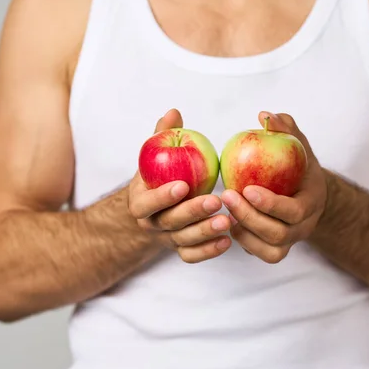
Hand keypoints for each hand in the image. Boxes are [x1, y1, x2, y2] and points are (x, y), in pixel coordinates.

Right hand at [127, 109, 231, 262]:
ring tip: (228, 221)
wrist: (154, 209)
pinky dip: (209, 251)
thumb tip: (174, 113)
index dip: (162, 196)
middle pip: (170, 222)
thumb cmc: (158, 177)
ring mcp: (168, 238)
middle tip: (216, 201)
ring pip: (184, 241)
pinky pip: (193, 255)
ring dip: (206, 232)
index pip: (147, 203)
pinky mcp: (182, 249)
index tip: (183, 185)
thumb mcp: (154, 156)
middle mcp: (152, 224)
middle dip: (193, 212)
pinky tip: (227, 241)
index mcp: (140, 202)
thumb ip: (163, 136)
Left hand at [221, 112, 327, 263]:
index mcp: (312, 202)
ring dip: (245, 233)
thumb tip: (264, 115)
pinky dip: (245, 243)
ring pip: (271, 251)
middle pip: (279, 234)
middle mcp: (304, 226)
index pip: (294, 211)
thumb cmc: (299, 165)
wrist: (308, 192)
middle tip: (227, 197)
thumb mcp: (297, 144)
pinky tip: (229, 223)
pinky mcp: (276, 248)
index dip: (270, 204)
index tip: (246, 188)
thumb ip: (285, 128)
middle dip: (250, 217)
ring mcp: (291, 241)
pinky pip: (262, 254)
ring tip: (226, 212)